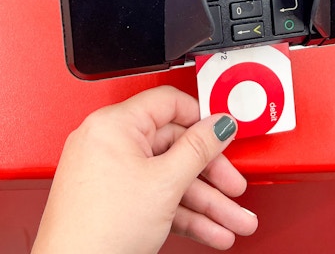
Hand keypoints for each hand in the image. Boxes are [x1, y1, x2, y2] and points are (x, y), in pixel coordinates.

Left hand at [31, 85, 256, 253]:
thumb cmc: (99, 229)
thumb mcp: (165, 183)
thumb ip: (199, 149)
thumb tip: (220, 124)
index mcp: (114, 124)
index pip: (169, 104)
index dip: (202, 118)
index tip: (226, 133)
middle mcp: (108, 142)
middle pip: (174, 147)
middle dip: (212, 175)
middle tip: (235, 187)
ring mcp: (108, 172)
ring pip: (168, 178)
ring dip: (205, 202)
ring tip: (232, 222)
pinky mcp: (111, 199)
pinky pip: (154, 196)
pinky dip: (182, 212)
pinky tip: (209, 230)